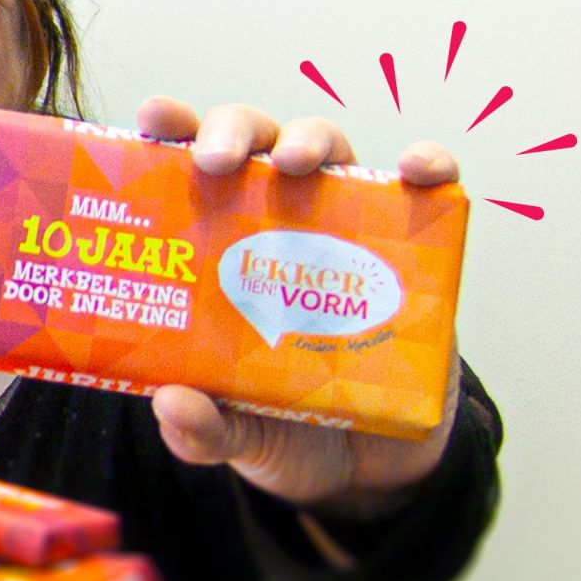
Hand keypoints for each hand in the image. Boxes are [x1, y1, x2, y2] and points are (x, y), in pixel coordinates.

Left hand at [134, 96, 460, 516]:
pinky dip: (427, 168)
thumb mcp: (236, 435)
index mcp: (211, 244)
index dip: (170, 134)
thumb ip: (202, 430)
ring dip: (312, 141)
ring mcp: (343, 226)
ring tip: (299, 162)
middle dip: (232, 131)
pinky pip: (423, 191)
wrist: (373, 463)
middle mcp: (271, 218)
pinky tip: (422, 173)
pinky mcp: (410, 248)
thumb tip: (172, 405)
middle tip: (216, 159)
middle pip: (251, 143)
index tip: (153, 118)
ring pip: (327, 150)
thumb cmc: (285, 423)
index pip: (182, 171)